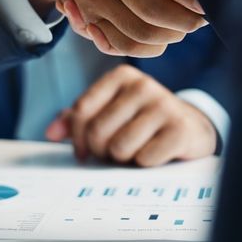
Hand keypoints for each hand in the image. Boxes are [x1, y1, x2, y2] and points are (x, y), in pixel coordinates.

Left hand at [44, 65, 218, 166]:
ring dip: (124, 159)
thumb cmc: (143, 122)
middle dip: (102, 151)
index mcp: (121, 76)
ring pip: (119, 148)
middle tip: (115, 153)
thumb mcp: (111, 113)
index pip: (81, 111)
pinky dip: (145, 164)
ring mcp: (163, 105)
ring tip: (136, 151)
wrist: (190, 129)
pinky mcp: (179, 128)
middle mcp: (143, 85)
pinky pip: (144, 159)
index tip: (84, 152)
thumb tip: (51, 133)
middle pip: (98, 132)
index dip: (77, 139)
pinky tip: (155, 154)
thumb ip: (78, 120)